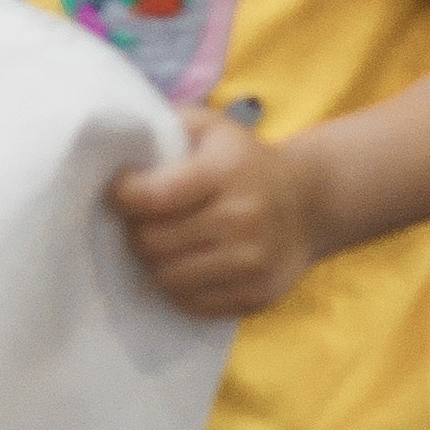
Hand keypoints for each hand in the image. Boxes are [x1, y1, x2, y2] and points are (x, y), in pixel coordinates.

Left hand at [111, 105, 330, 319]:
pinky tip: (184, 263)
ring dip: (152, 261)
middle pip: (152, 242)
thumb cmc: (245, 162)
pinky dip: (177, 286)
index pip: (153, 196)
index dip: (123, 194)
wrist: (309, 204)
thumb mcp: (212, 127)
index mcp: (226, 173)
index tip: (121, 189)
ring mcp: (251, 263)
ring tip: (161, 241)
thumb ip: (165, 126)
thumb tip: (120, 144)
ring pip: (166, 277)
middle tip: (139, 219)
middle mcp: (242, 220)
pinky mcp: (255, 295)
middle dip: (134, 230)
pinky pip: (190, 303)